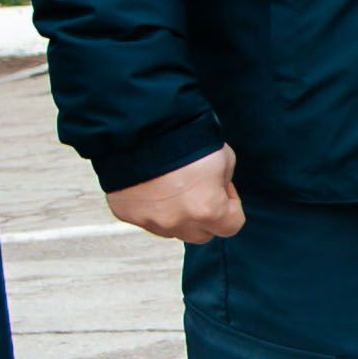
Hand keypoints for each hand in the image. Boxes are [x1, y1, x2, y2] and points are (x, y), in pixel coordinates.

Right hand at [108, 147, 244, 243]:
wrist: (138, 125)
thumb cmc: (184, 136)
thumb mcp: (223, 156)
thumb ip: (224, 182)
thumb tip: (216, 191)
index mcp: (207, 210)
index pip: (232, 225)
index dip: (231, 205)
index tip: (222, 187)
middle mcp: (176, 222)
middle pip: (201, 234)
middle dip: (204, 215)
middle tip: (198, 187)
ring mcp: (148, 220)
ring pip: (172, 228)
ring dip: (176, 213)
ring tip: (171, 181)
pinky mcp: (125, 213)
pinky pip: (145, 218)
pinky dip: (150, 205)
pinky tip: (149, 181)